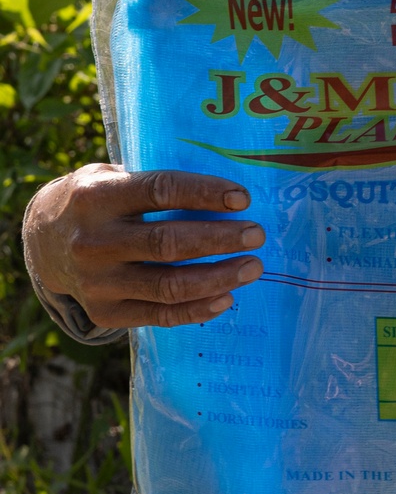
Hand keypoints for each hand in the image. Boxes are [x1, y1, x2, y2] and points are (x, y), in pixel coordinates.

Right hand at [22, 164, 264, 328]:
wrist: (41, 242)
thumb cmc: (95, 200)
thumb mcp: (110, 177)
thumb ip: (152, 184)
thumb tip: (222, 193)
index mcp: (97, 197)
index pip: (160, 191)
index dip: (204, 194)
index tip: (242, 198)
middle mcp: (94, 242)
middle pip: (167, 243)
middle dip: (219, 239)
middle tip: (256, 234)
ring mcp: (97, 282)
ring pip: (168, 285)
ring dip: (218, 277)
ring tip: (251, 267)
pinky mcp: (104, 312)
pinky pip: (159, 316)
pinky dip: (197, 309)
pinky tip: (226, 297)